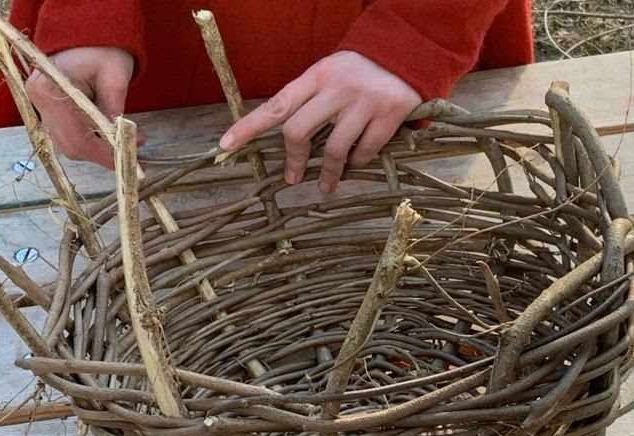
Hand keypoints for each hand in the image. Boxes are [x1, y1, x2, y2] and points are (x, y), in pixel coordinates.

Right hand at [25, 46, 141, 168]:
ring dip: (98, 150)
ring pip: (70, 146)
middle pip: (71, 147)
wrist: (87, 35)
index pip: (77, 136)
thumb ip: (115, 114)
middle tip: (132, 156)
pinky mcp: (49, 112)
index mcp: (49, 89)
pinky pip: (70, 137)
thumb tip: (127, 145)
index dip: (104, 154)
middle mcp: (38, 101)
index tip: (129, 160)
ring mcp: (41, 107)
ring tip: (123, 143)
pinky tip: (109, 137)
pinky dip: (91, 142)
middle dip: (103, 155)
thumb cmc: (103, 51)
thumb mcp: (115, 79)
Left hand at [219, 50, 421, 193]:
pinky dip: (357, 162)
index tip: (226, 147)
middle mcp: (337, 88)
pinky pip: (365, 150)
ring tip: (325, 186)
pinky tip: (355, 164)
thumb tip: (287, 138)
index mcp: (316, 75)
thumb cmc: (359, 70)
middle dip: (293, 159)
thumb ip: (308, 99)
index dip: (248, 127)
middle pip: (299, 131)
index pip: (276, 104)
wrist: (407, 52)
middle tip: (292, 176)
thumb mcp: (329, 73)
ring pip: (334, 149)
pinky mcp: (389, 115)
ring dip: (327, 173)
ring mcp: (363, 102)